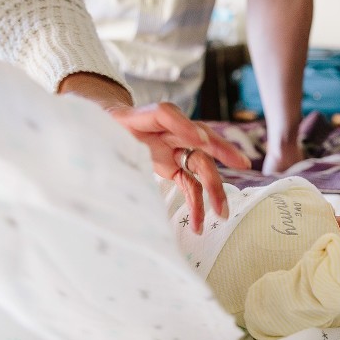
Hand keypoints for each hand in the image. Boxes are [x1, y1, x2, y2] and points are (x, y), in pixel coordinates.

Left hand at [59, 73, 251, 233]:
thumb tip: (99, 161)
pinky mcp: (175, 166)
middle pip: (197, 139)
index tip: (197, 139)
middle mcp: (168, 131)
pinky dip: (197, 204)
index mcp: (145, 116)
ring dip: (214, 189)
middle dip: (220, 151)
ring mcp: (175, 149)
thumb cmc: (104, 128)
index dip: (183, 125)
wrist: (108, 127)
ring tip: (222, 212)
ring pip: (201, 165)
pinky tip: (200, 224)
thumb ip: (103, 138)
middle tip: (240, 164)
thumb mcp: (100, 130)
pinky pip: (191, 185)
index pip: (166, 114)